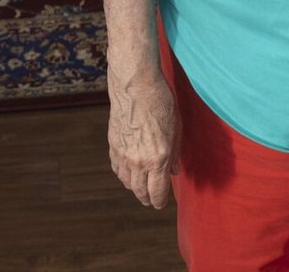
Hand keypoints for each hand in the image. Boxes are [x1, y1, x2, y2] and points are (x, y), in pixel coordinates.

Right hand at [108, 68, 178, 208]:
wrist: (135, 84)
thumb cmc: (160, 102)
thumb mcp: (176, 129)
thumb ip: (174, 154)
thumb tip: (173, 172)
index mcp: (157, 158)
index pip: (157, 192)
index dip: (160, 201)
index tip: (161, 204)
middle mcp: (138, 160)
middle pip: (140, 191)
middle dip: (147, 199)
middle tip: (151, 200)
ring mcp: (123, 153)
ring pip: (126, 182)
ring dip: (134, 187)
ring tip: (141, 187)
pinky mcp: (112, 144)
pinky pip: (116, 168)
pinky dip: (123, 174)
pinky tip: (128, 172)